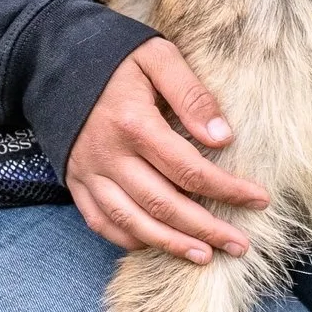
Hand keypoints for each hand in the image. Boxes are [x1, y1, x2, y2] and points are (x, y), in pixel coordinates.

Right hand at [65, 38, 269, 264]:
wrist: (52, 58)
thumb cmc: (113, 55)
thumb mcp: (156, 56)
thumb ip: (191, 94)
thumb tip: (222, 137)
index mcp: (133, 123)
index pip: (189, 169)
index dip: (227, 189)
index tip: (259, 199)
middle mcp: (109, 155)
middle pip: (164, 204)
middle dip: (206, 229)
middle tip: (239, 244)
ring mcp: (89, 172)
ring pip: (133, 221)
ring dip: (171, 244)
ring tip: (205, 256)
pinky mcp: (75, 180)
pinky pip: (101, 222)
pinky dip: (130, 239)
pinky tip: (157, 244)